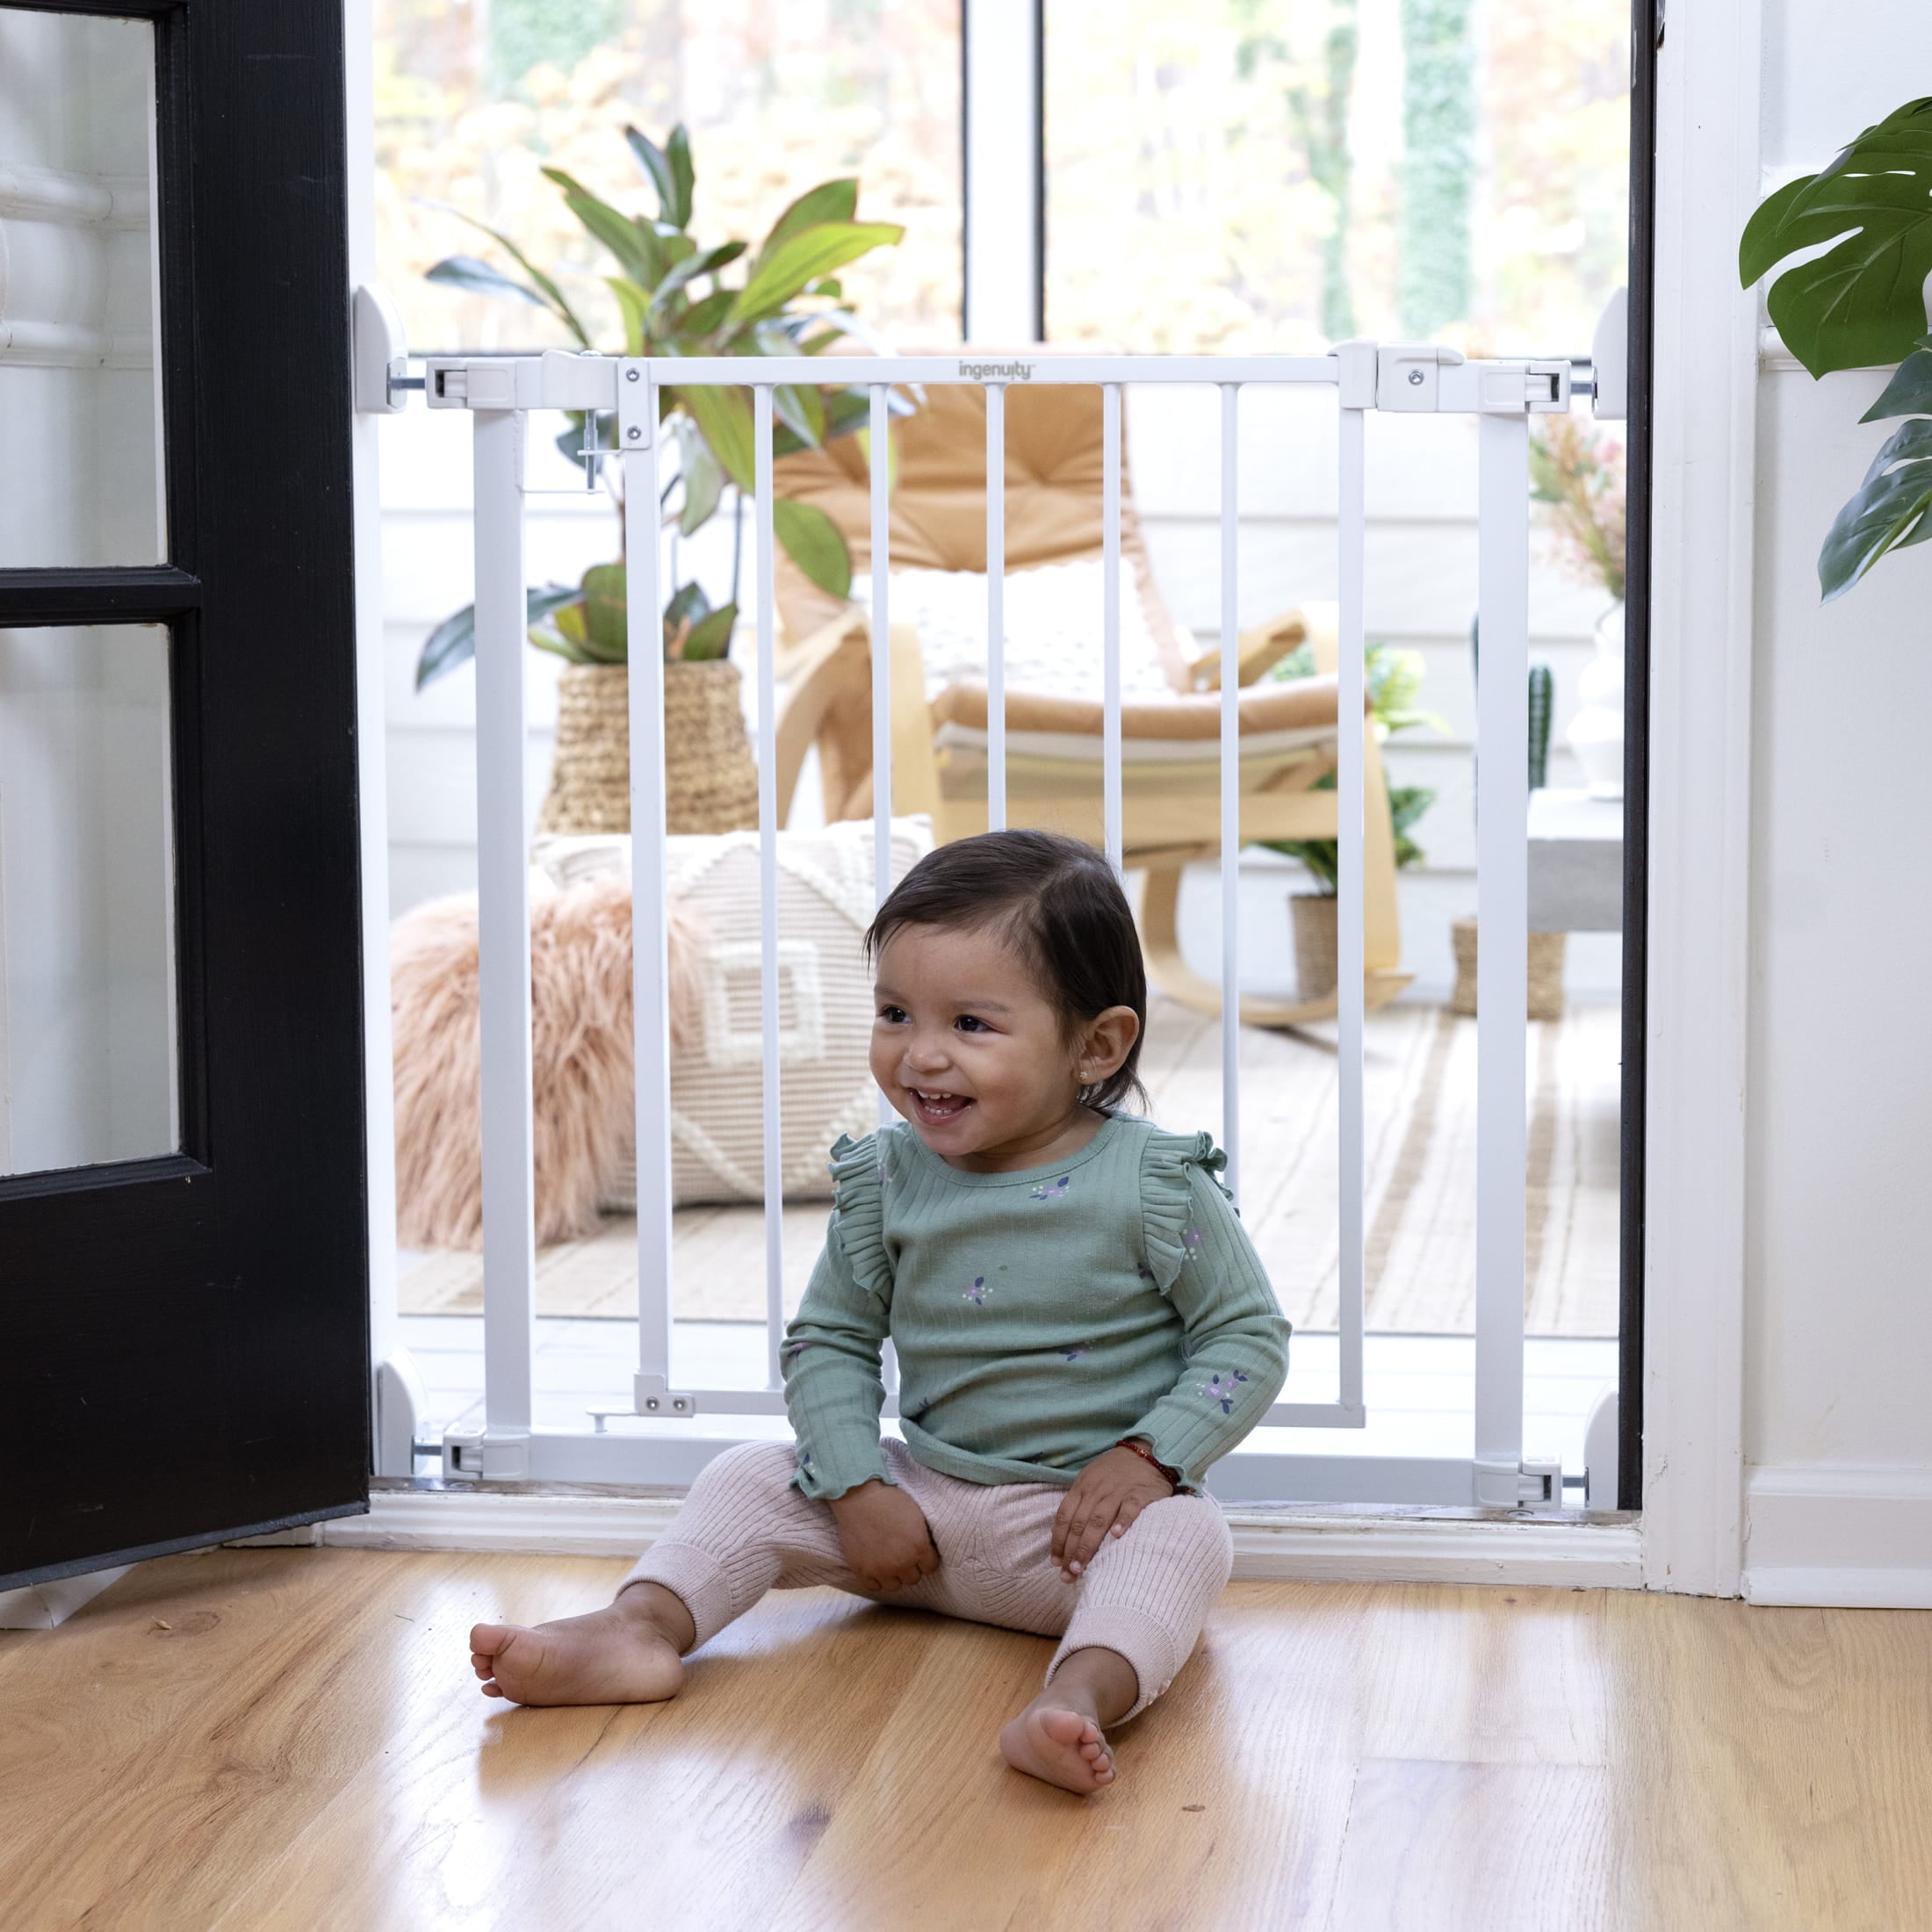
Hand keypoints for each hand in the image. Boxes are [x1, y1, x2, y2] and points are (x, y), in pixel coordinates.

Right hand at [826, 1479, 940, 1592]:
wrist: (858, 1496)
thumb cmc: (888, 1499)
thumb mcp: (916, 1514)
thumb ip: (923, 1536)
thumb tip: (926, 1548)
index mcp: (919, 1547)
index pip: (931, 1567)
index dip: (926, 1558)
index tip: (921, 1552)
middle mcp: (902, 1562)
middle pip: (913, 1578)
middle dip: (911, 1566)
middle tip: (903, 1553)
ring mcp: (880, 1569)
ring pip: (895, 1586)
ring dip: (894, 1575)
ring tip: (889, 1561)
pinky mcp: (861, 1570)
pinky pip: (873, 1586)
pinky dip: (875, 1579)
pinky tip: (875, 1566)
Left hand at [1051, 1444, 1174, 1581]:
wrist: (1147, 1452)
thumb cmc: (1115, 1472)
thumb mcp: (1091, 1480)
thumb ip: (1080, 1504)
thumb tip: (1066, 1537)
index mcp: (1082, 1487)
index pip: (1064, 1516)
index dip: (1058, 1541)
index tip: (1055, 1563)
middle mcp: (1097, 1489)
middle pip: (1079, 1523)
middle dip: (1070, 1551)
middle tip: (1067, 1574)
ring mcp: (1118, 1490)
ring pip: (1098, 1519)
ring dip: (1088, 1544)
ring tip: (1081, 1566)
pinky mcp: (1140, 1493)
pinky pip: (1130, 1507)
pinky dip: (1122, 1521)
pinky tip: (1117, 1537)